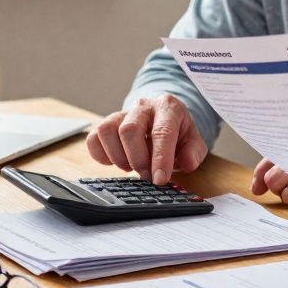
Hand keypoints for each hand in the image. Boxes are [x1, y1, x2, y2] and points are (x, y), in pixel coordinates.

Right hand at [86, 94, 207, 183]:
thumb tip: (188, 163)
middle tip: (146, 176)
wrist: (163, 118)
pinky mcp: (106, 123)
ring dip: (117, 156)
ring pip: (107, 130)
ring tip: (130, 167)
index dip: (160, 158)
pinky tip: (115, 161)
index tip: (159, 179)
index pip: (162, 132)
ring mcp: (122, 113)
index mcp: (168, 108)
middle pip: (129, 129)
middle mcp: (143, 107)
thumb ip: (194, 152)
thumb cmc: (177, 131)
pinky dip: (101, 155)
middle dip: (137, 159)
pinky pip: (94, 137)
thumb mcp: (193, 141)